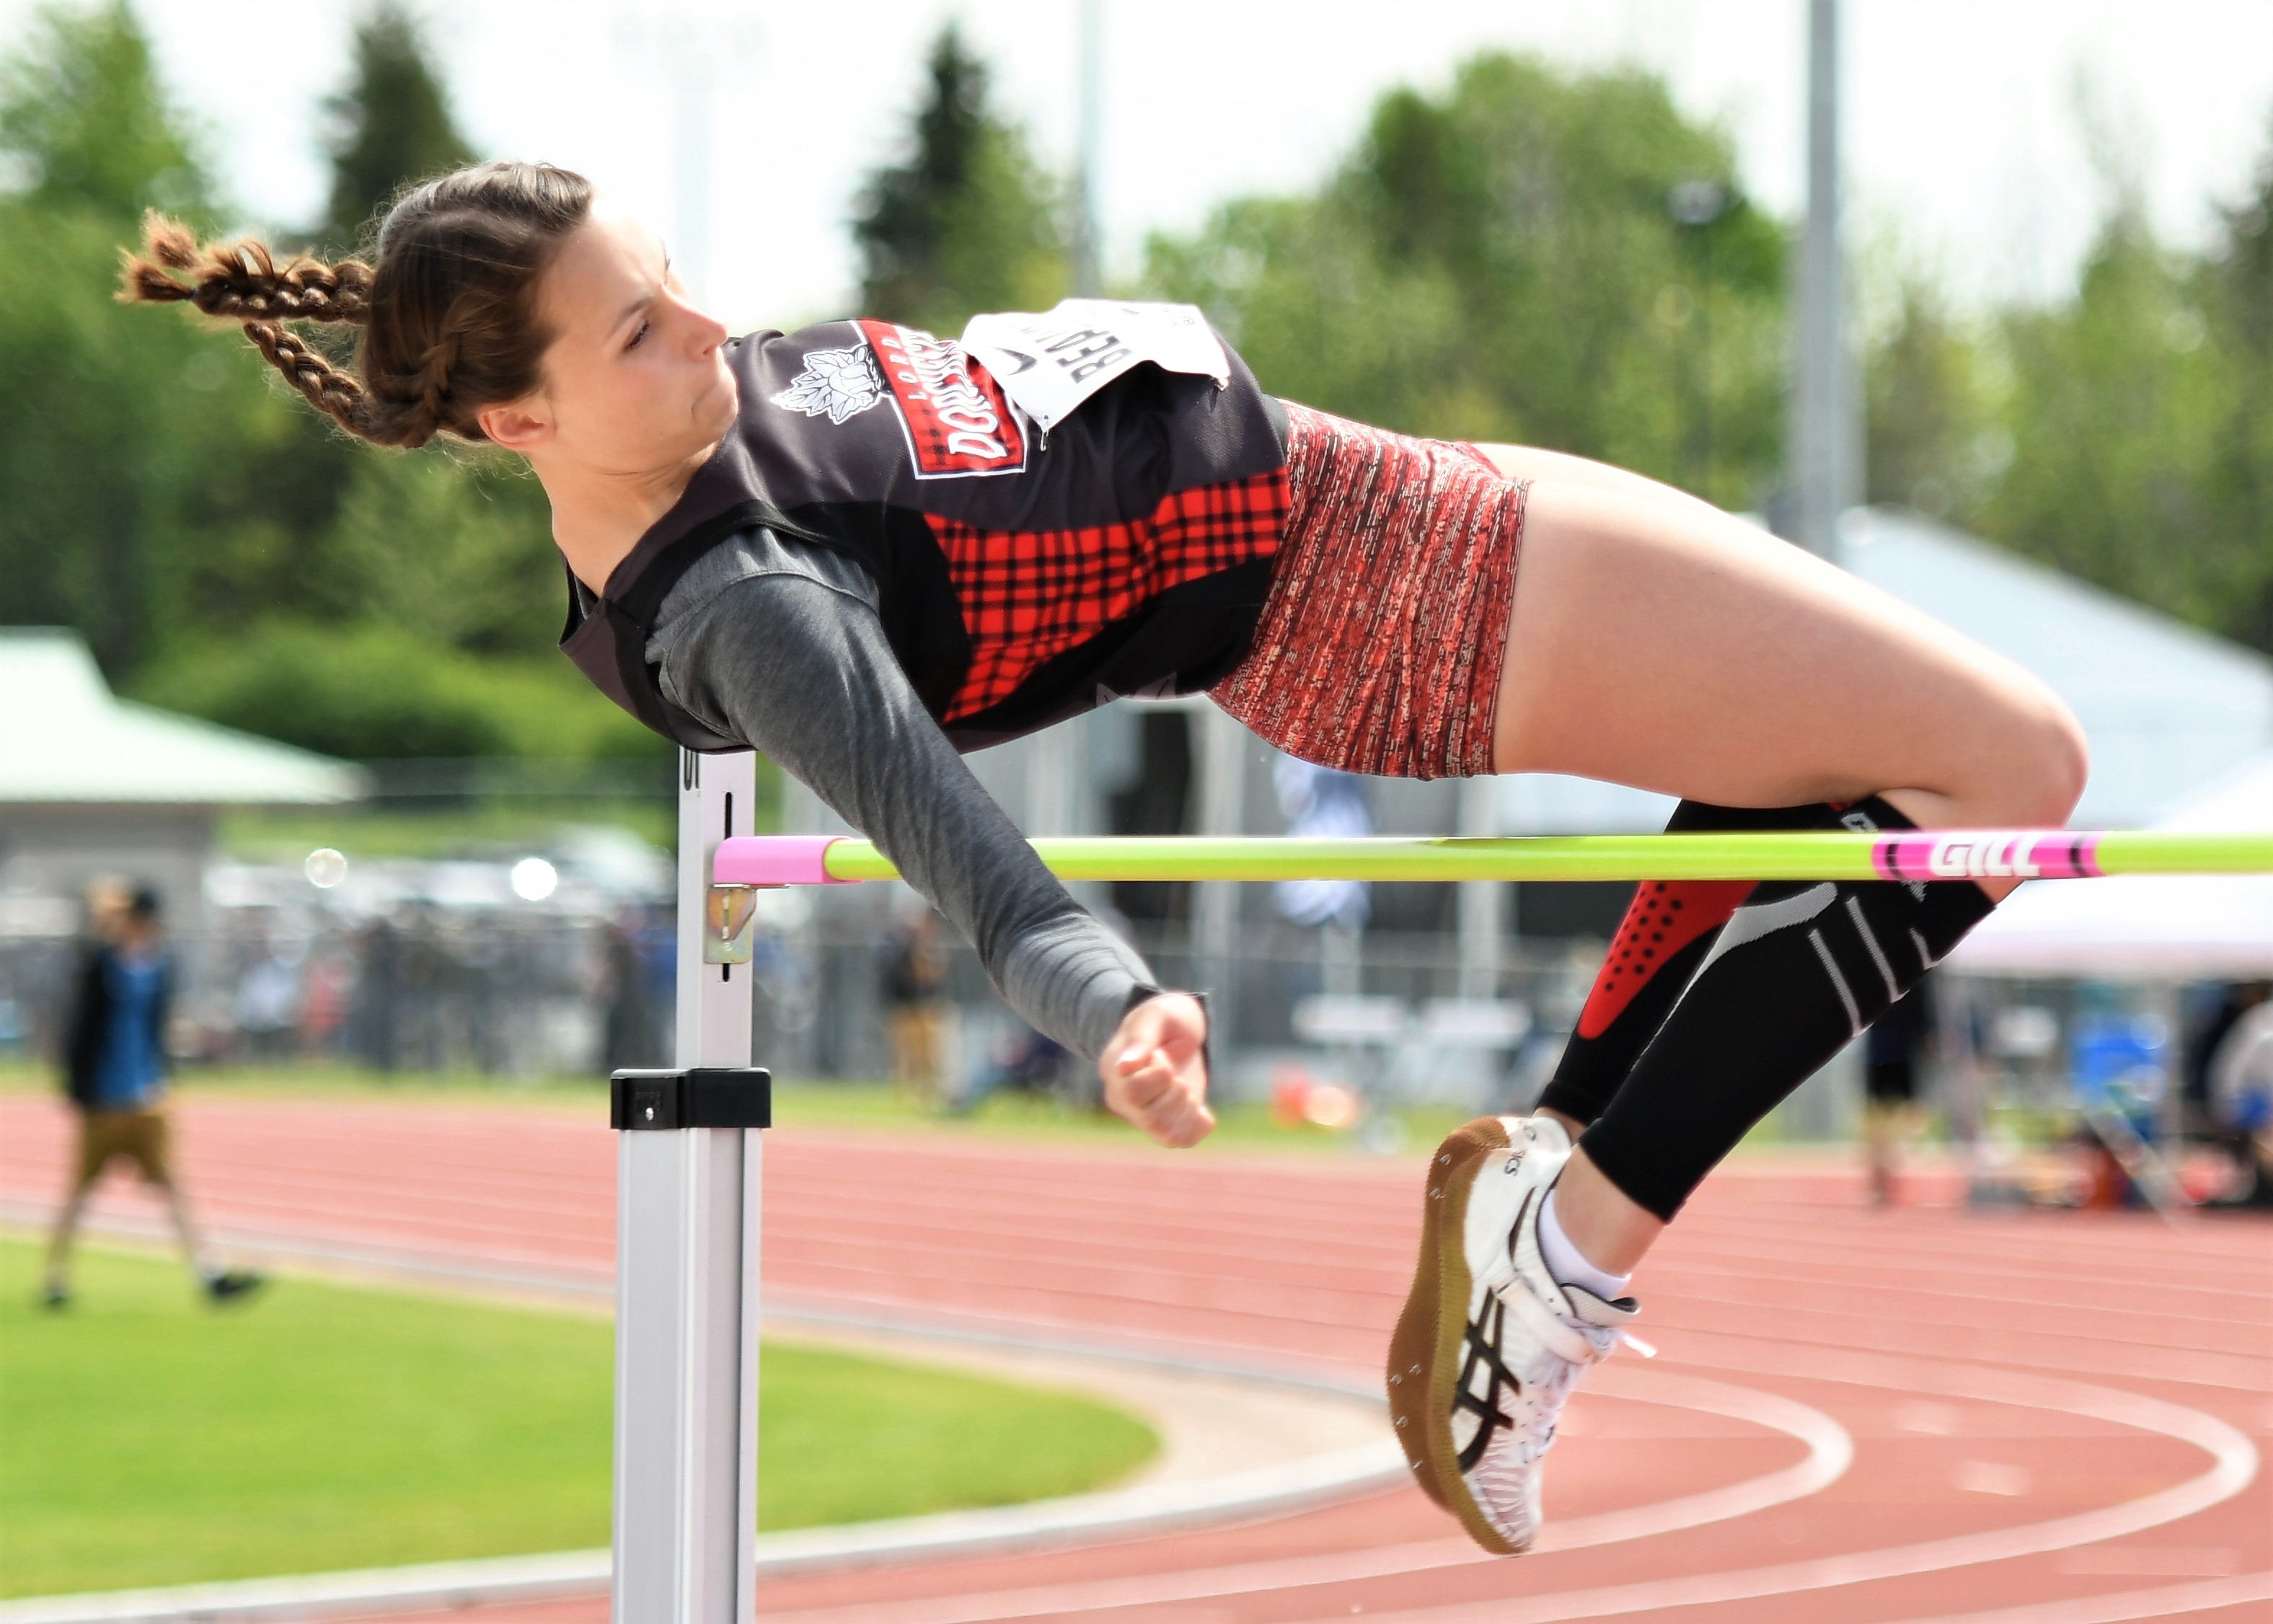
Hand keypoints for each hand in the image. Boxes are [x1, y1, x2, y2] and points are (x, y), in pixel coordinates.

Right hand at [1100, 992, 1212, 1147]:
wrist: (1181, 1030)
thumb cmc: (1165, 1019)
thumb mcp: (1156, 1015)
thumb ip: (1140, 1038)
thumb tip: (1123, 1067)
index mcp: (1113, 1072)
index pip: (1133, 1092)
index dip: (1159, 1073)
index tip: (1161, 1053)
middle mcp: (1123, 1100)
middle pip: (1151, 1118)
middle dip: (1176, 1092)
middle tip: (1175, 1070)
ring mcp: (1144, 1116)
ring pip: (1166, 1134)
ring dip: (1188, 1109)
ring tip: (1185, 1085)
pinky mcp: (1167, 1124)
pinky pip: (1183, 1140)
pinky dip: (1199, 1124)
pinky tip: (1200, 1105)